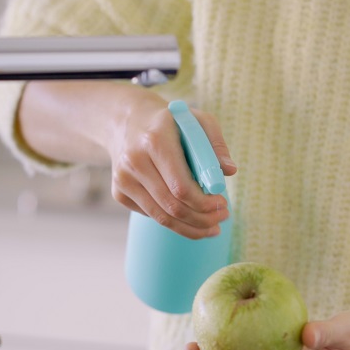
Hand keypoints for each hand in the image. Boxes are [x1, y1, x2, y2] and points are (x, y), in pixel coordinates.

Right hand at [106, 92, 236, 239]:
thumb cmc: (170, 123)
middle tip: (222, 218)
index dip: (205, 203)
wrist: (127, 121)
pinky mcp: (119, 192)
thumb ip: (216, 144)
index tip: (223, 205)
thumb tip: (230, 171)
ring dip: (191, 228)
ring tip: (212, 227)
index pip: (181, 187)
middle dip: (202, 219)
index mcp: (155, 141)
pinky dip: (174, 221)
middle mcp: (134, 161)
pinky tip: (189, 215)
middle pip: (172, 207)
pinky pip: (152, 215)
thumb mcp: (197, 120)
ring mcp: (123, 179)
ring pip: (162, 218)